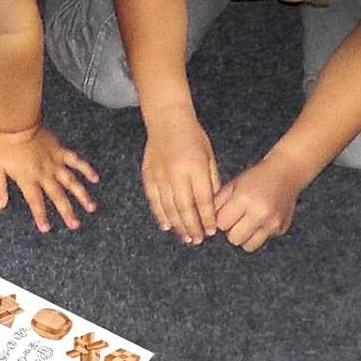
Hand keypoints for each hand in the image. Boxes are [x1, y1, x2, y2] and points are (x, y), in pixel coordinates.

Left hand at [0, 125, 98, 232]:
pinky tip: (95, 178)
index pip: (35, 201)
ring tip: (91, 207)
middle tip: (75, 225)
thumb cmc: (5, 146)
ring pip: (71, 181)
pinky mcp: (61, 152)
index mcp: (28, 179)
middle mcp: (44, 174)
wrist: (17, 124)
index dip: (40, 215)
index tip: (46, 228)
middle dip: (67, 212)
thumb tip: (0, 204)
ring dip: (81, 195)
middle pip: (57, 196)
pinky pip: (76, 161)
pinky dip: (86, 169)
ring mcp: (54, 163)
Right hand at [142, 115, 220, 243]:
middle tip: (198, 240)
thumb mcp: (209, 155)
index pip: (202, 199)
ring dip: (177, 225)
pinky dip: (160, 215)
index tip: (211, 230)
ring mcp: (160, 175)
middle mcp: (177, 173)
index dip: (207, 217)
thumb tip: (212, 206)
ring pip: (169, 207)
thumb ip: (211, 180)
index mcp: (195, 166)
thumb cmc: (193, 136)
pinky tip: (167, 226)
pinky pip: (154, 200)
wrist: (167, 120)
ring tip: (185, 238)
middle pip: (185, 207)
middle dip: (192, 226)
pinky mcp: (149, 176)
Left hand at [213, 153, 304, 252]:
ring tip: (247, 223)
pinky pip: (263, 240)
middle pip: (234, 239)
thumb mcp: (233, 184)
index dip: (220, 220)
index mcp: (244, 199)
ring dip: (245, 237)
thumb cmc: (256, 177)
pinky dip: (259, 234)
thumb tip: (206, 222)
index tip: (225, 213)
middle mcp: (260, 213)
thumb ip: (218, 203)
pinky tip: (261, 220)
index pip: (221, 224)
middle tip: (236, 218)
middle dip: (231, 230)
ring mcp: (272, 223)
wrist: (286, 172)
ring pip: (248, 246)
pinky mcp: (281, 228)